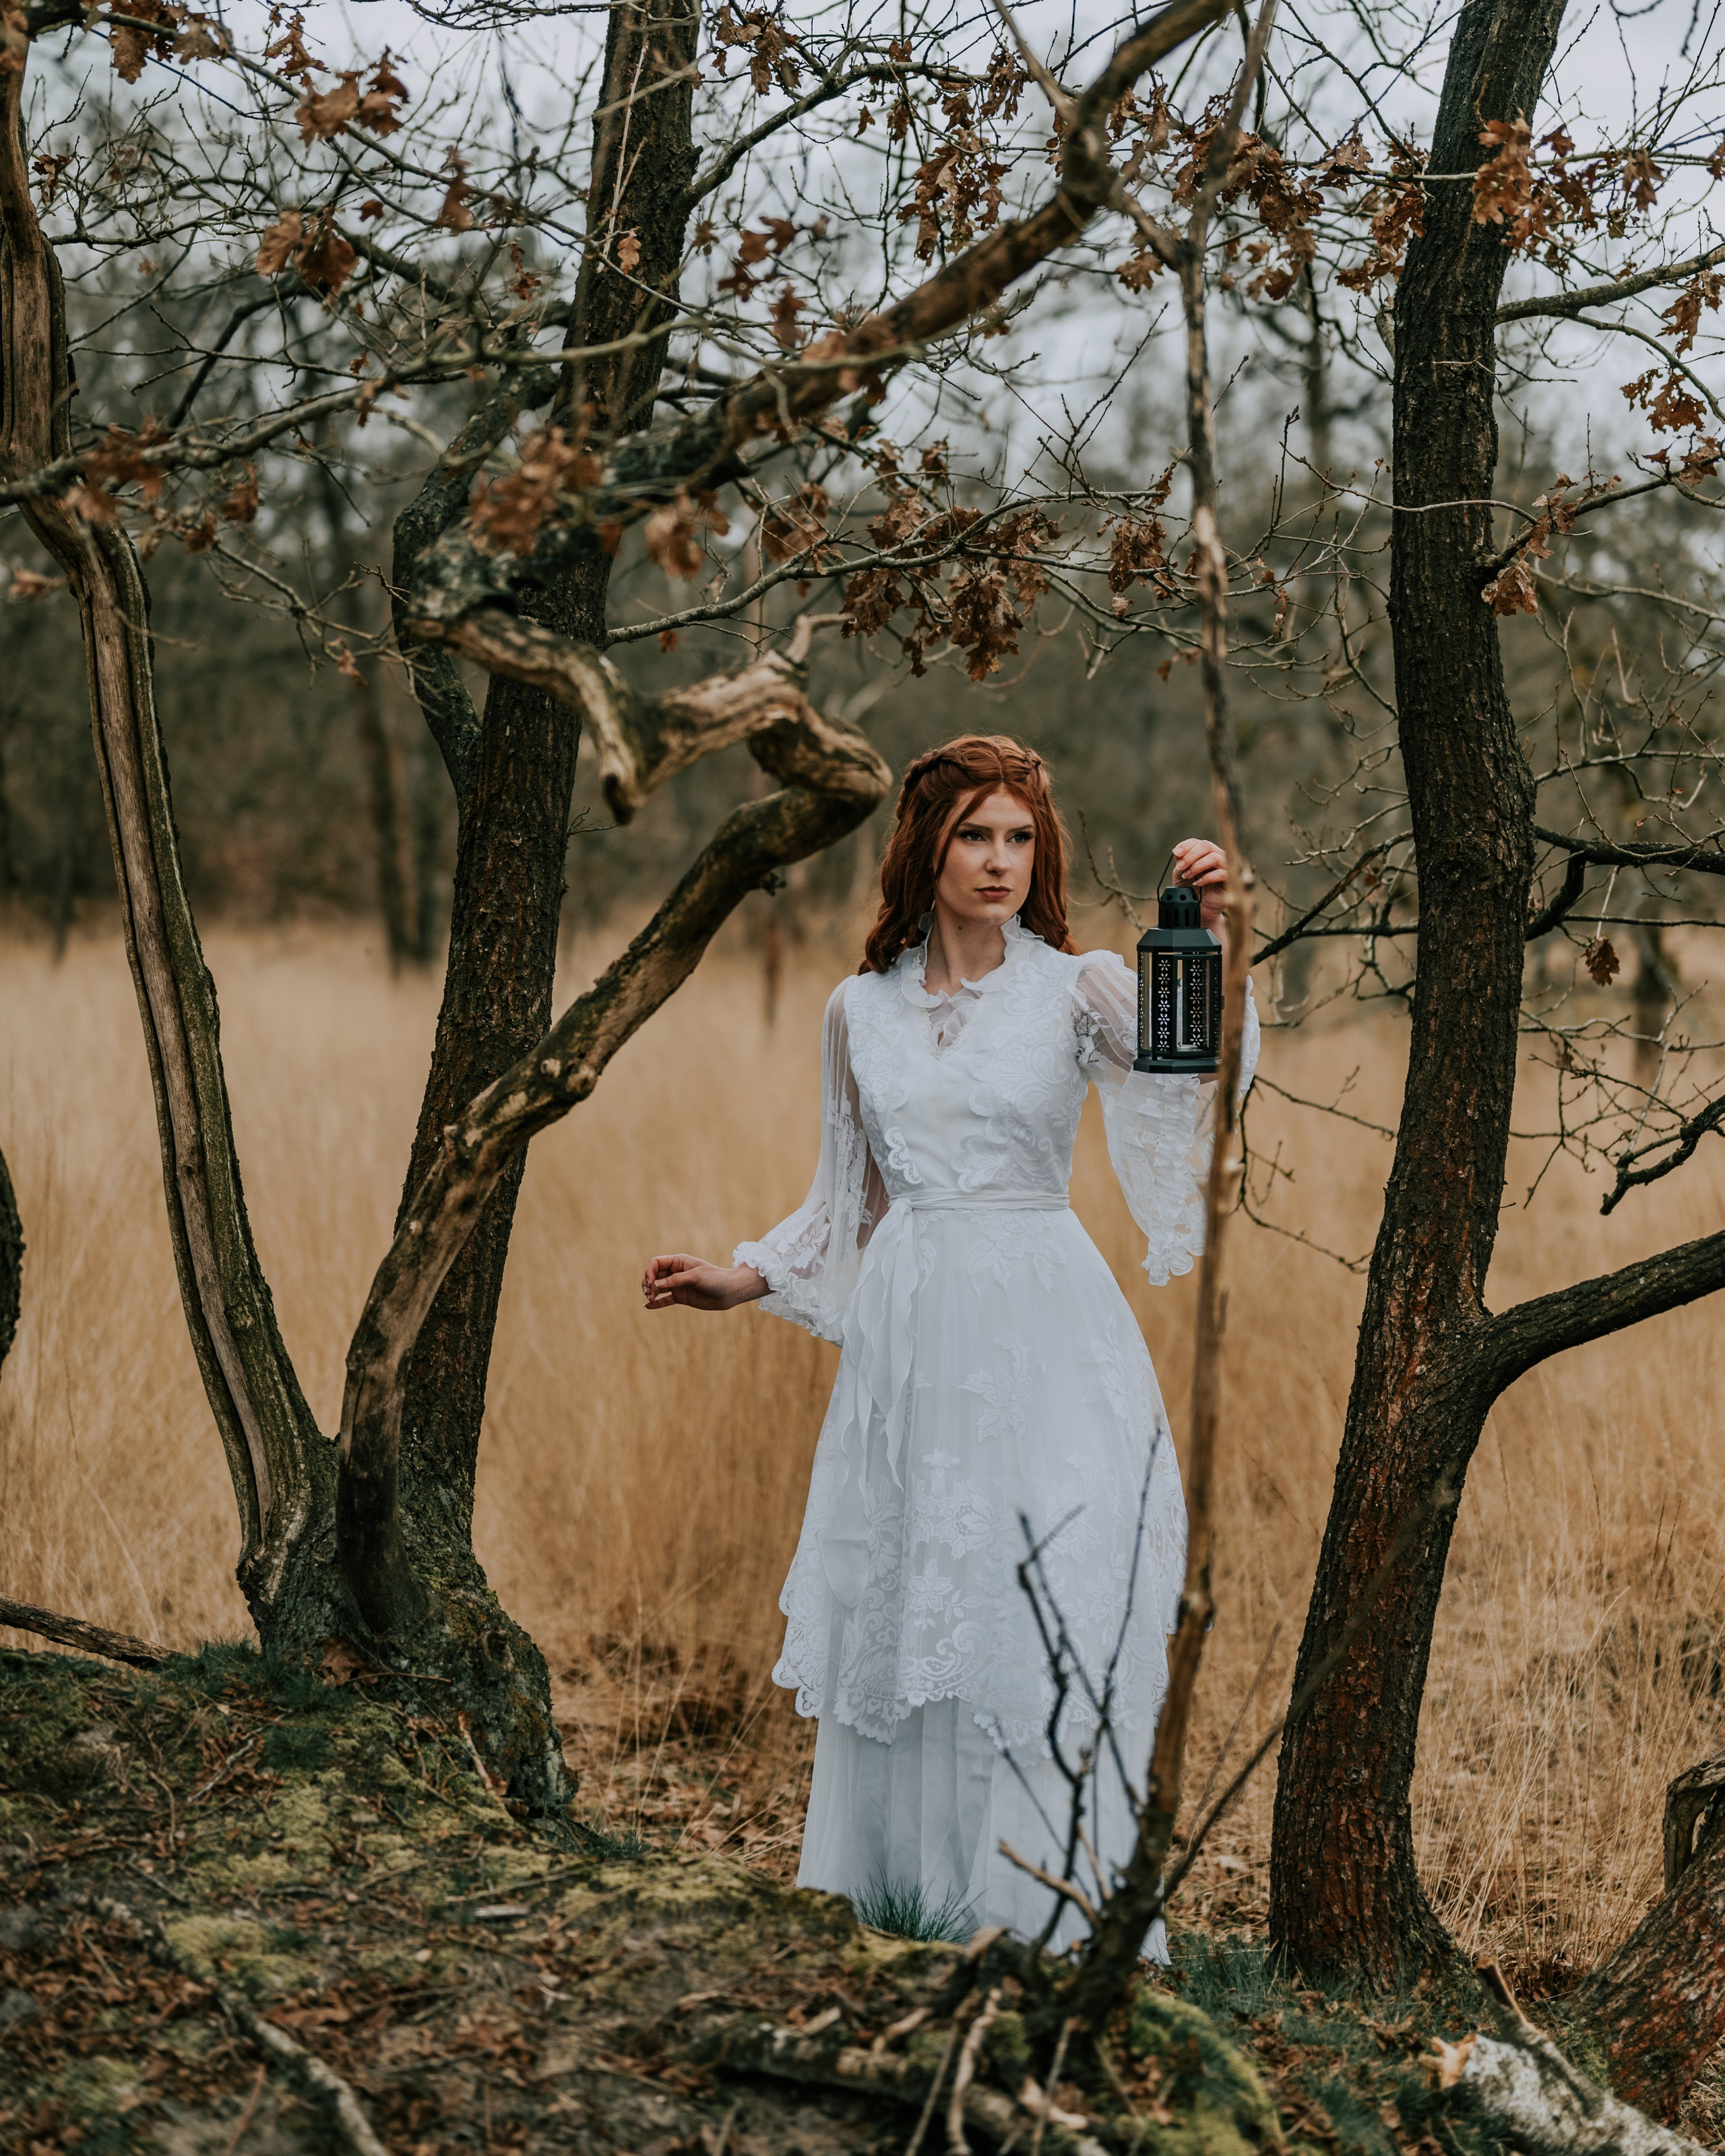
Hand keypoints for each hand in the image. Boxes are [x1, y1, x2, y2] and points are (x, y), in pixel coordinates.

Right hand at [642, 1253, 765, 1311]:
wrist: (729, 1292)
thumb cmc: (715, 1279)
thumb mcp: (695, 1276)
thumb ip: (676, 1280)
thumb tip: (656, 1284)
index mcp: (679, 1262)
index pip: (656, 1263)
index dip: (649, 1271)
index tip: (651, 1282)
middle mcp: (676, 1272)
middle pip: (654, 1275)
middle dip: (648, 1283)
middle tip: (649, 1292)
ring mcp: (678, 1285)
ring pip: (657, 1287)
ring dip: (650, 1292)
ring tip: (649, 1299)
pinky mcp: (681, 1297)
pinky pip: (664, 1300)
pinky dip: (656, 1303)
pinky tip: (647, 1306)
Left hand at [1171, 837, 1228, 935]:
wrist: (1199, 910)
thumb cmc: (1192, 891)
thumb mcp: (1181, 875)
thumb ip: (1180, 862)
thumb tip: (1177, 850)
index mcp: (1205, 854)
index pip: (1197, 842)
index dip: (1186, 846)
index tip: (1176, 853)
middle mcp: (1216, 857)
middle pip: (1207, 845)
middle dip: (1191, 855)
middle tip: (1181, 866)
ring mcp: (1225, 867)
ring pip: (1214, 857)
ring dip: (1197, 866)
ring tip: (1188, 876)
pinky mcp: (1230, 880)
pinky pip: (1221, 873)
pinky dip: (1207, 877)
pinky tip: (1198, 883)